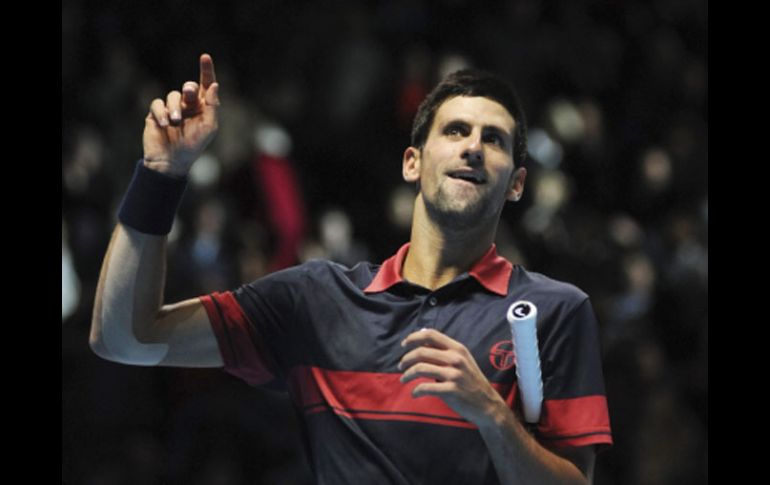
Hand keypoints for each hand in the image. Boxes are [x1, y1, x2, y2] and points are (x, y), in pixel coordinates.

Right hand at [143, 53, 219, 176]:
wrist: (171, 161)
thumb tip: (214, 85)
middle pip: (189, 87)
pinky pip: (157, 104)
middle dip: (189, 89)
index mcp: (203, 108)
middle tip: (189, 94)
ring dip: (175, 108)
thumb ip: (213, 106)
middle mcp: (188, 106)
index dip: (206, 71)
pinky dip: (161, 112)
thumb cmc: (194, 146)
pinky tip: (163, 124)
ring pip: (173, 95)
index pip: (206, 85)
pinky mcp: (156, 113)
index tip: (205, 57)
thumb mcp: (209, 128)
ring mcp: (172, 109)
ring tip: (175, 122)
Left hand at [399, 328, 506, 426]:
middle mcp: (456, 359)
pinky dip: (416, 390)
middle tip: (401, 366)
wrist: (488, 405)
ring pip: (420, 368)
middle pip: (421, 351)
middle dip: (406, 359)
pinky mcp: (451, 390)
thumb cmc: (472, 382)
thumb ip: (444, 351)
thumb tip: (421, 338)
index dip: (414, 337)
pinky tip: (414, 393)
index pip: (431, 335)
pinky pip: (426, 387)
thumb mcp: (462, 361)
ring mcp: (454, 374)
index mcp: (458, 349)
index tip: (404, 344)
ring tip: (403, 379)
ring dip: (407, 374)